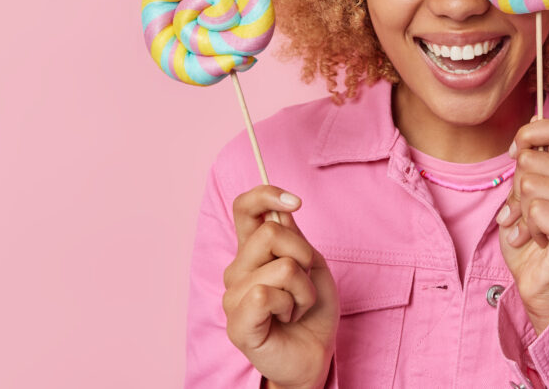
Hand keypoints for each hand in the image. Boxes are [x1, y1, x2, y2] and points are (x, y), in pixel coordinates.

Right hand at [223, 185, 338, 388]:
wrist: (315, 352)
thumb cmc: (313, 309)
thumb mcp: (312, 264)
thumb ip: (293, 237)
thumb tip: (280, 211)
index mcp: (253, 250)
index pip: (245, 208)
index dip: (266, 195)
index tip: (296, 202)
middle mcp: (237, 269)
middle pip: (271, 233)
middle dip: (304, 256)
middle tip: (305, 282)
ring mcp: (233, 295)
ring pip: (280, 267)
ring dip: (303, 289)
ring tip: (296, 307)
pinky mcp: (237, 322)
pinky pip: (266, 294)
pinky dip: (290, 306)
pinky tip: (285, 319)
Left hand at [496, 118, 548, 334]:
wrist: (539, 287)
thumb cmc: (530, 242)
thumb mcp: (520, 194)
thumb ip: (527, 164)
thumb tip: (528, 130)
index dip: (528, 137)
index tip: (515, 158)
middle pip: (532, 159)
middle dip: (515, 190)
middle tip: (524, 216)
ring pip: (531, 184)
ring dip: (520, 212)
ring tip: (530, 230)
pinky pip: (538, 210)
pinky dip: (528, 228)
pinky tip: (539, 241)